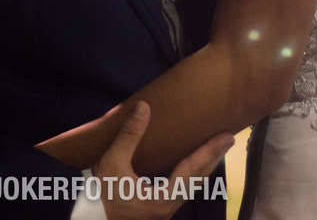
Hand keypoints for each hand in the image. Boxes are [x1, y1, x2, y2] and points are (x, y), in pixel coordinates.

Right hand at [93, 102, 233, 219]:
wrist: (89, 218)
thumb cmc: (100, 195)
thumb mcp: (112, 162)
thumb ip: (129, 135)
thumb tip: (144, 107)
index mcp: (162, 198)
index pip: (192, 170)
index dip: (209, 151)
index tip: (226, 137)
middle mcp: (167, 207)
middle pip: (197, 180)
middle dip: (212, 159)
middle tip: (227, 140)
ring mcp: (162, 211)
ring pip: (190, 187)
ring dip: (203, 168)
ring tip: (212, 151)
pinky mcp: (155, 210)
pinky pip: (180, 190)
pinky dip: (191, 175)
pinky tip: (187, 168)